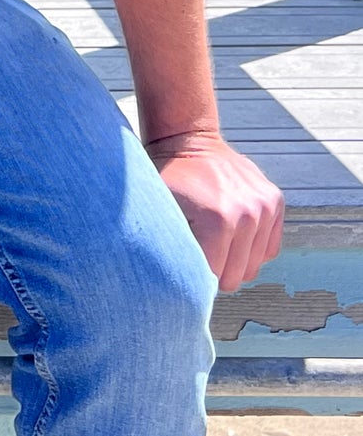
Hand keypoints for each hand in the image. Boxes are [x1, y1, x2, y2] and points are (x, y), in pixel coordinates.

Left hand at [146, 129, 283, 292]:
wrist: (187, 140)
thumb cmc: (167, 180)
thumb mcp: (160, 214)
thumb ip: (171, 252)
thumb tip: (171, 295)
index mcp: (218, 221)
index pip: (213, 277)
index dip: (196, 278)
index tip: (184, 268)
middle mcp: (248, 214)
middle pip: (237, 276)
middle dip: (216, 272)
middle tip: (198, 253)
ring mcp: (265, 206)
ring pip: (255, 265)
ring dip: (235, 260)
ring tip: (214, 241)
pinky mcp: (275, 201)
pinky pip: (269, 248)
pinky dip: (252, 249)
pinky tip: (232, 234)